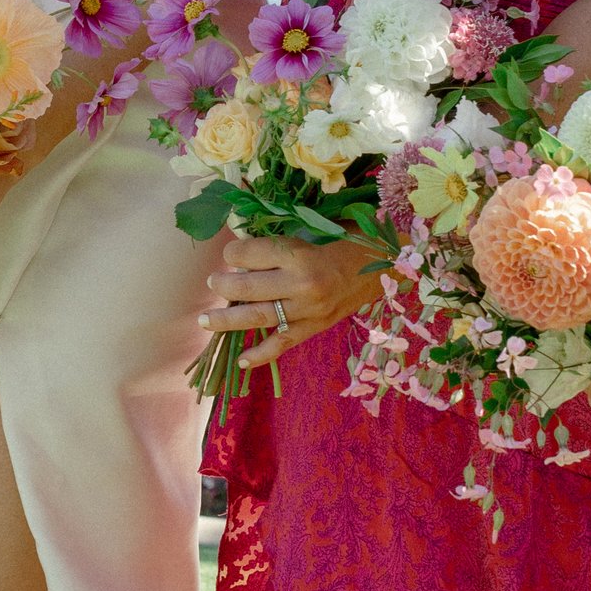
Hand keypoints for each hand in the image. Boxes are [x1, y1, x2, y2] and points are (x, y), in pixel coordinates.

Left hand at [200, 233, 387, 367]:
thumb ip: (277, 242)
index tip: (230, 252)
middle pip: (247, 288)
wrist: (384, 261)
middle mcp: (301, 284)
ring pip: (258, 318)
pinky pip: (283, 344)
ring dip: (227, 320)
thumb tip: (241, 251)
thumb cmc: (345, 238)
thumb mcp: (311, 228)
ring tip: (205, 321)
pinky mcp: (315, 327)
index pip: (249, 254)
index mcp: (299, 254)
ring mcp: (307, 311)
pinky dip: (261, 355)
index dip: (232, 252)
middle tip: (212, 282)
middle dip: (223, 285)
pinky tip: (241, 362)